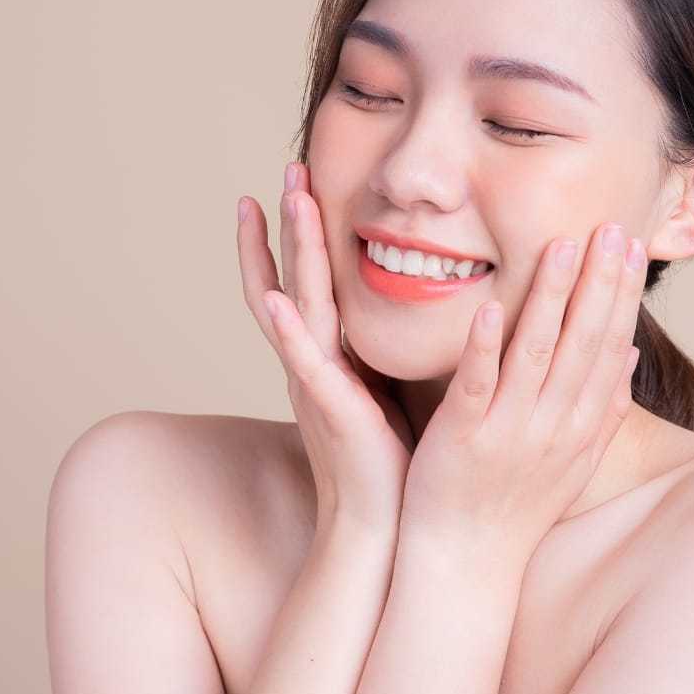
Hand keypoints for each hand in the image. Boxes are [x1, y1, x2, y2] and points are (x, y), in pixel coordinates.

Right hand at [237, 161, 413, 534]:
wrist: (387, 525)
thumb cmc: (396, 462)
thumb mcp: (391, 389)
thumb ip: (390, 349)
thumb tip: (420, 308)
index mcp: (333, 355)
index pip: (311, 281)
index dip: (300, 236)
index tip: (299, 183)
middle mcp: (315, 361)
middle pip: (293, 278)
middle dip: (288, 224)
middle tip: (288, 168)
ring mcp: (315, 381)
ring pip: (294, 303)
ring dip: (284, 253)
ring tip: (275, 202)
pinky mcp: (327, 408)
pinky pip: (301, 361)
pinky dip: (284, 329)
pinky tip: (273, 298)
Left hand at [398, 222, 645, 564]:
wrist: (469, 561)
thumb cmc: (516, 506)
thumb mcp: (573, 460)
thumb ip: (602, 409)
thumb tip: (626, 357)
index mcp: (581, 425)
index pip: (609, 345)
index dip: (621, 293)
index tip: (630, 244)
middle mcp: (555, 424)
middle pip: (583, 342)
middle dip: (598, 282)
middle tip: (609, 227)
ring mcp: (511, 430)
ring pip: (535, 352)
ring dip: (549, 298)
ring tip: (559, 247)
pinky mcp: (464, 439)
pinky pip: (477, 386)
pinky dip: (484, 346)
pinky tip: (490, 308)